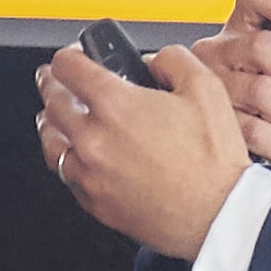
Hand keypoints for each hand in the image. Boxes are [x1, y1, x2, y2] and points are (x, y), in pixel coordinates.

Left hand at [34, 42, 254, 260]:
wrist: (219, 215)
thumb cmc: (214, 161)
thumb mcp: (205, 87)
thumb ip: (172, 59)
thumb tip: (153, 61)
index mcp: (116, 105)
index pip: (68, 67)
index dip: (68, 55)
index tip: (73, 57)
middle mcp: (94, 139)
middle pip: (52, 102)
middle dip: (52, 84)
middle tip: (56, 80)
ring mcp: (91, 174)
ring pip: (51, 142)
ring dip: (51, 123)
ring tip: (55, 116)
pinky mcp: (95, 203)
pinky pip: (66, 175)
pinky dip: (67, 160)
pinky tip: (76, 155)